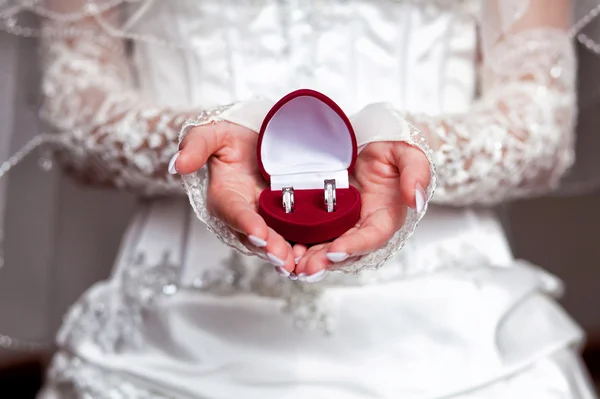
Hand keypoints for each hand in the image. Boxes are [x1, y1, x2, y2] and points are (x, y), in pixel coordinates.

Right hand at [172, 121, 296, 273]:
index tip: (257, 233)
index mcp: (226, 196)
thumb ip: (197, 146)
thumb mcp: (212, 133)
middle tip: (283, 258)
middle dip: (269, 248)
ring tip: (301, 263)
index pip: (233, 211)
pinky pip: (295, 234)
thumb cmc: (231, 136)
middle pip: (256, 235)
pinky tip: (318, 254)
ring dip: (287, 254)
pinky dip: (305, 246)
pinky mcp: (288, 217)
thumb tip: (178, 164)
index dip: (245, 223)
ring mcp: (268, 217)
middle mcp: (246, 212)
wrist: (257, 135)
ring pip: (276, 241)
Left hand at [292, 141, 430, 278]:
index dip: (355, 245)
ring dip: (310, 259)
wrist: (367, 138)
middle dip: (326, 261)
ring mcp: (342, 223)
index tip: (335, 251)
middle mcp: (363, 224)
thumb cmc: (391, 148)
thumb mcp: (407, 153)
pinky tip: (284, 250)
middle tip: (306, 269)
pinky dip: (298, 244)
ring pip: (326, 247)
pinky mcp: (324, 217)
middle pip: (346, 249)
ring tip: (292, 266)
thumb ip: (416, 172)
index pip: (373, 236)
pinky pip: (311, 234)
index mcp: (386, 214)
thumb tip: (416, 199)